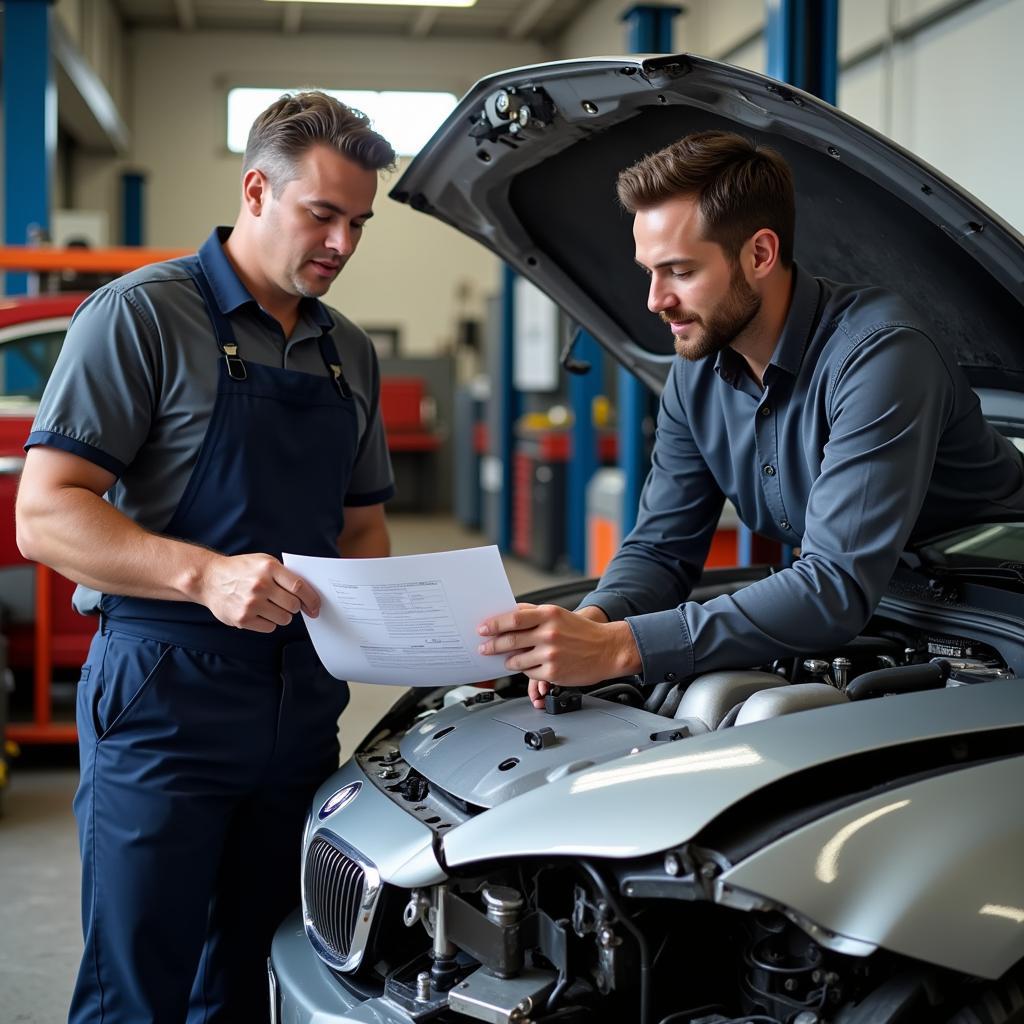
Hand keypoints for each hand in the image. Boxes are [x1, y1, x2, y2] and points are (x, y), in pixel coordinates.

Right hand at [199, 553, 319, 632]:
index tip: (316, 606)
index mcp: (268, 568)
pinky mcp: (243, 619)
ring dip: (282, 615)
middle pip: (293, 605)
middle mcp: (260, 585)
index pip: (299, 587)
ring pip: (284, 618)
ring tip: (270, 606)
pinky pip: (270, 627)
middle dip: (295, 607)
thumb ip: (284, 574)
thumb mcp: (262, 561)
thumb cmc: (240, 570)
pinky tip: (259, 613)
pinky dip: (269, 622)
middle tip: (287, 603)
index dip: (312, 599)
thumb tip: (307, 593)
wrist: (209, 579)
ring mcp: (251, 603)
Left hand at [478, 603, 640, 708]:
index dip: (494, 624)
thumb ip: (534, 612)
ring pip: (516, 660)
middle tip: (484, 648)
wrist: (608, 650)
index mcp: (549, 615)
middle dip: (492, 645)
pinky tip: (532, 665)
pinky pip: (529, 673)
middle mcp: (549, 633)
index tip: (482, 629)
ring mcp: (551, 654)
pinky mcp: (553, 673)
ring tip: (510, 659)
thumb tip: (509, 613)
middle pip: (510, 640)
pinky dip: (526, 669)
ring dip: (509, 660)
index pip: (513, 618)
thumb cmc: (583, 632)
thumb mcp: (559, 614)